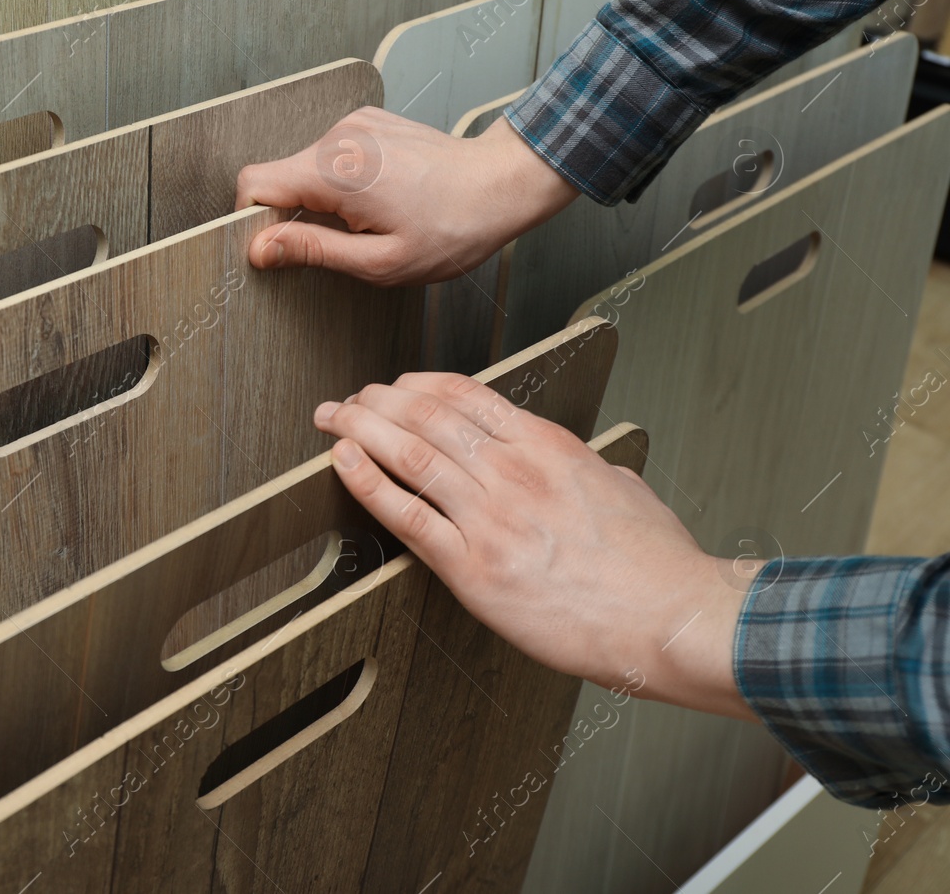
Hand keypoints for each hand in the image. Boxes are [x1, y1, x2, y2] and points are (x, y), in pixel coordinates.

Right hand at [235, 109, 578, 285]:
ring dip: (320, 200)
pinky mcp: (365, 122)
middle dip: (293, 215)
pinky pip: (329, 156)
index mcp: (336, 172)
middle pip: (277, 177)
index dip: (254, 222)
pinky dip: (340, 183)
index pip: (253, 185)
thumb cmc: (453, 229)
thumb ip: (314, 251)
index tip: (281, 248)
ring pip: (303, 168)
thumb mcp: (381, 261)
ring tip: (368, 220)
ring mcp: (352, 124)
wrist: (500, 185)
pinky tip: (378, 199)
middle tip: (339, 242)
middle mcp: (338, 138)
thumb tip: (260, 248)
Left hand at [316, 371, 757, 720]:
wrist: (670, 619)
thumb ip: (586, 467)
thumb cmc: (656, 565)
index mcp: (548, 447)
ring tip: (333, 419)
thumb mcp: (622, 487)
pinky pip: (405, 514)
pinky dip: (366, 482)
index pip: (465, 395)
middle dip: (377, 401)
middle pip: (426, 415)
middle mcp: (513, 472)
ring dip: (359, 428)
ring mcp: (490, 518)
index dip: (417, 384)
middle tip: (350, 400)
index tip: (394, 385)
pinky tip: (342, 463)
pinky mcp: (473, 568)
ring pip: (407, 453)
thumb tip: (578, 463)